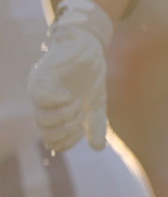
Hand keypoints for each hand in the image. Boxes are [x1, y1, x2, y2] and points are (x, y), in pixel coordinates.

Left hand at [29, 0, 114, 153]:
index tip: (82, 127)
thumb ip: (96, 125)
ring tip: (77, 105)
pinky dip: (56, 101)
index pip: (51, 140)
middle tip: (81, 115)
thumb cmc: (91, 77)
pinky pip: (41, 96)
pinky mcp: (42, 76)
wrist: (92, 48)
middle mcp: (42, 105)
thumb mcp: (97, 104)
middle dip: (67, 128)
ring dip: (64, 116)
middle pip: (45, 130)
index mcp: (54, 115)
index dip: (67, 140)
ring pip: (42, 118)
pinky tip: (70, 96)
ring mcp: (40, 91)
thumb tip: (97, 148)